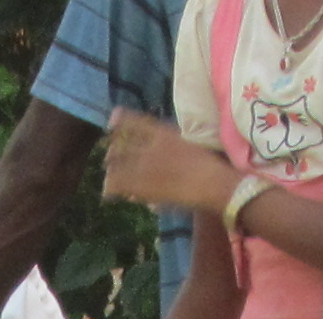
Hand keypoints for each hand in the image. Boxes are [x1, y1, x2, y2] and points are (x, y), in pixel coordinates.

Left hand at [101, 111, 236, 216]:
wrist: (215, 184)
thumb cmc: (211, 168)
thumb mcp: (191, 148)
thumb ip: (174, 147)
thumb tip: (166, 152)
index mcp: (165, 133)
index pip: (136, 120)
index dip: (121, 118)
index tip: (111, 119)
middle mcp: (150, 145)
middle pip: (121, 143)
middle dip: (112, 151)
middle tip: (107, 159)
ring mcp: (145, 164)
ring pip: (116, 164)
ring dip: (110, 172)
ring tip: (107, 180)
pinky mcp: (142, 184)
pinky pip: (118, 185)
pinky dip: (111, 190)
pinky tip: (108, 195)